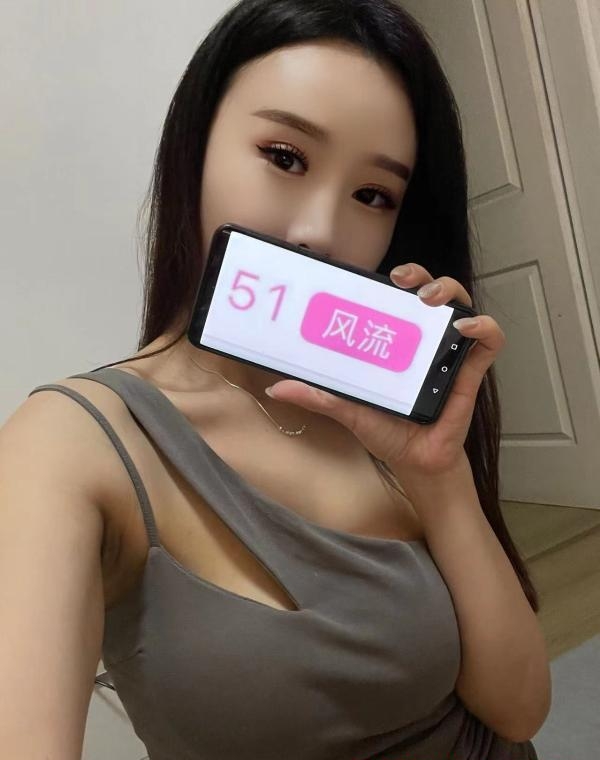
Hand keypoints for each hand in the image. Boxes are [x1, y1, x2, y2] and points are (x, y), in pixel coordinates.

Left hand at [265, 263, 505, 478]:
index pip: (398, 298)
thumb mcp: (348, 409)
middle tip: (403, 280)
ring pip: (461, 304)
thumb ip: (318, 395)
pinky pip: (489, 341)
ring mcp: (449, 352)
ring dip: (450, 291)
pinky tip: (466, 328)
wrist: (415, 463)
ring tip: (430, 299)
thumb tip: (276, 387)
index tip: (380, 275)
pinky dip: (485, 328)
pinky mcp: (470, 371)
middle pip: (430, 291)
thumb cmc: (386, 431)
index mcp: (397, 341)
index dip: (394, 279)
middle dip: (421, 275)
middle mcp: (424, 339)